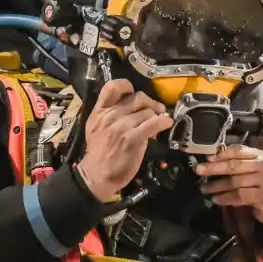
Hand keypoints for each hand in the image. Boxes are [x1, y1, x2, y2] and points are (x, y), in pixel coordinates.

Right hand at [76, 79, 171, 200]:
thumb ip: (112, 115)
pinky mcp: (131, 139)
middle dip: (150, 103)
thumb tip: (134, 110)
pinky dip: (163, 122)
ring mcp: (120, 127)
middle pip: (137, 98)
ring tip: (157, 124)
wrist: (95, 175)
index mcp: (100, 111)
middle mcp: (110, 116)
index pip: (112, 87)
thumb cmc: (99, 153)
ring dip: (156, 116)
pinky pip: (152, 124)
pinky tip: (166, 123)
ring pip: (147, 111)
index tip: (134, 94)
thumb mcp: (97, 128)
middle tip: (155, 111)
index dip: (127, 86)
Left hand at [195, 144, 262, 228]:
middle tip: (199, 170)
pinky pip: (240, 196)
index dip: (222, 154)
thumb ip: (239, 164)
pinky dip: (226, 198)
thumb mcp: (254, 171)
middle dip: (214, 168)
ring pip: (235, 182)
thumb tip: (212, 160)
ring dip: (217, 186)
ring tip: (204, 189)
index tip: (208, 158)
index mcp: (260, 156)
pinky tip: (216, 199)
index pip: (238, 150)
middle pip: (234, 165)